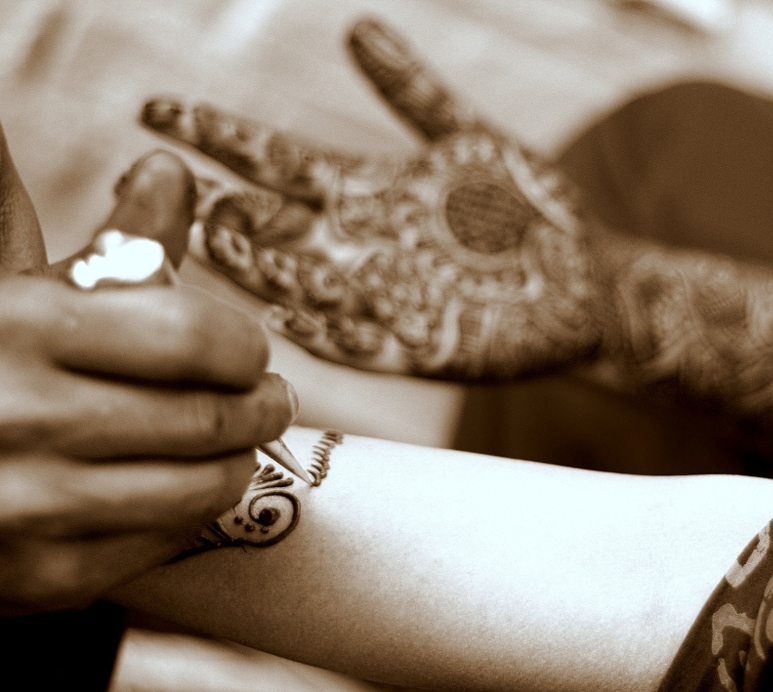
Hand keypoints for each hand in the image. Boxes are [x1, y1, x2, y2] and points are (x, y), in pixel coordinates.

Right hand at [0, 140, 295, 614]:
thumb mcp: (36, 298)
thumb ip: (118, 245)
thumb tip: (172, 171)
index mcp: (21, 327)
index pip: (193, 339)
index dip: (243, 348)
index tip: (249, 354)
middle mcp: (19, 418)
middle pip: (210, 417)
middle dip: (261, 406)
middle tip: (271, 401)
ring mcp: (28, 508)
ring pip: (203, 486)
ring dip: (238, 461)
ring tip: (235, 443)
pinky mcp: (42, 580)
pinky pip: (167, 542)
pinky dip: (193, 514)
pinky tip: (182, 489)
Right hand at [140, 18, 601, 379]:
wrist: (591, 285)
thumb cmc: (532, 210)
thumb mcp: (475, 141)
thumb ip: (415, 94)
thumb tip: (357, 29)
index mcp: (367, 192)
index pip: (274, 161)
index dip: (217, 136)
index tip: (156, 109)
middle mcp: (361, 246)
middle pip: (272, 227)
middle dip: (219, 211)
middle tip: (161, 192)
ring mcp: (386, 298)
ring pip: (302, 285)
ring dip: (258, 268)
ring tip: (212, 245)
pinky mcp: (421, 347)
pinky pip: (363, 344)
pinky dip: (327, 334)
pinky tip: (291, 319)